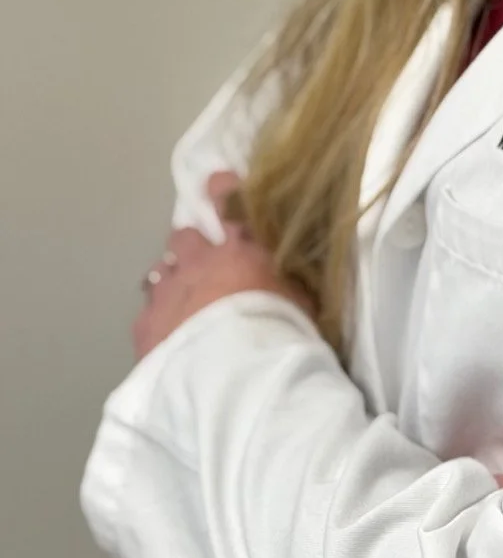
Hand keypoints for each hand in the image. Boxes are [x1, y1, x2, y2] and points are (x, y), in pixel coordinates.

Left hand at [132, 171, 319, 363]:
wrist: (233, 374)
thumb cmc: (278, 332)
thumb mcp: (301, 300)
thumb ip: (288, 281)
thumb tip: (289, 273)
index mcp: (240, 249)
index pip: (230, 202)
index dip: (222, 190)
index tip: (216, 183)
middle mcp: (198, 263)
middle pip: (183, 238)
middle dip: (190, 247)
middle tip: (201, 264)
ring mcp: (166, 293)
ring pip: (160, 273)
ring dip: (171, 283)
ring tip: (181, 304)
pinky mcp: (144, 326)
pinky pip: (146, 313)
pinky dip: (157, 319)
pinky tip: (164, 336)